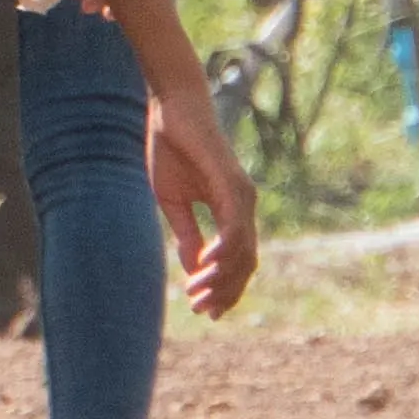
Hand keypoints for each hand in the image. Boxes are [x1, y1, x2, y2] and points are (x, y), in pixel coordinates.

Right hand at [148, 83, 260, 318]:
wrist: (172, 108)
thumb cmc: (172, 149)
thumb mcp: (174, 202)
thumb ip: (187, 234)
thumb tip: (193, 268)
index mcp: (231, 209)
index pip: (238, 259)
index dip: (224, 287)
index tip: (204, 310)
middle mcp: (244, 204)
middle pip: (246, 263)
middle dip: (225, 292)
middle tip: (201, 310)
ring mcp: (241, 194)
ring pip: (243, 251)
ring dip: (221, 278)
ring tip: (197, 294)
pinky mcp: (231, 184)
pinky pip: (234, 228)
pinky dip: (223, 252)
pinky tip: (204, 267)